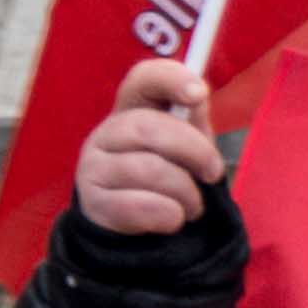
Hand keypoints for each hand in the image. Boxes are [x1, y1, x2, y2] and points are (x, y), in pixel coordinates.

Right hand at [76, 59, 225, 238]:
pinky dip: (170, 215)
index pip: (142, 79)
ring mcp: (93, 167)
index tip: (199, 93)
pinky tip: (173, 218)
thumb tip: (198, 93)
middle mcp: (106, 133)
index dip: (170, 79)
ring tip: (193, 205)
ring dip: (187, 193)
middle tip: (213, 173)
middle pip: (148, 127)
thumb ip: (193, 119)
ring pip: (148, 170)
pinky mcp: (94, 203)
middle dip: (195, 151)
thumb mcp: (187, 145)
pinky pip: (141, 205)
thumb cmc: (169, 176)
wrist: (141, 228)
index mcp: (132, 110)